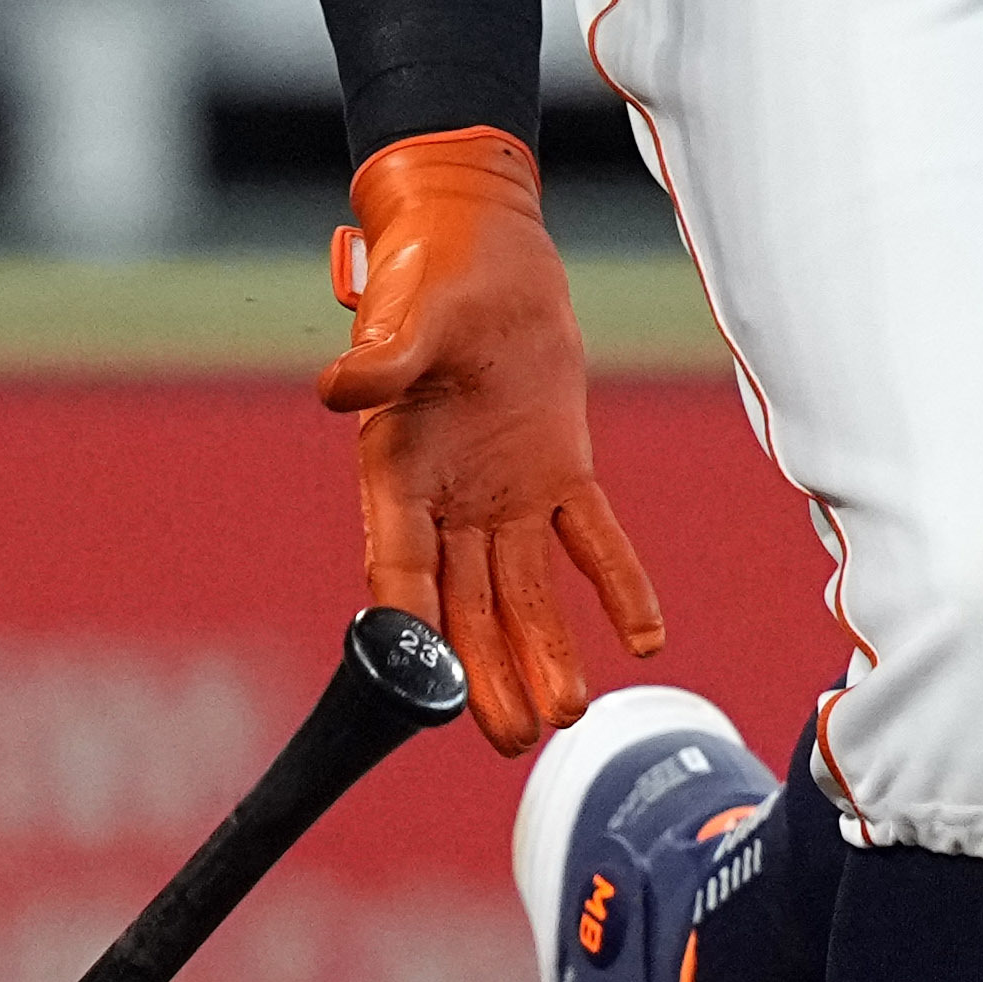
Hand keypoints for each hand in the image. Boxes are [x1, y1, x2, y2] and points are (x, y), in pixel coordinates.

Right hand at [322, 125, 663, 752]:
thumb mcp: (407, 315)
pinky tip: (645, 637)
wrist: (483, 241)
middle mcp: (447, 499)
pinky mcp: (556, 471)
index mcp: (396, 472)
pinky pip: (589, 537)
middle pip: (466, 606)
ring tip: (564, 718)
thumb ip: (381, 361)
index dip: (414, 629)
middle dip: (488, 674)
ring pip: (523, 592)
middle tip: (511, 740)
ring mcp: (503, 493)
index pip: (401, 568)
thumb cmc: (428, 273)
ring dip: (544, 652)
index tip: (428, 689)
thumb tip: (337, 389)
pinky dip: (616, 583)